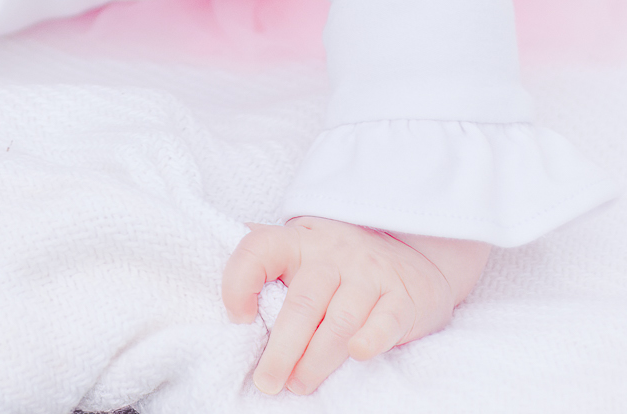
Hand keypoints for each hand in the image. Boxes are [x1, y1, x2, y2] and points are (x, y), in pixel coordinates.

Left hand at [221, 218, 489, 394]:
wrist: (413, 255)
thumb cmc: (338, 262)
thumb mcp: (299, 249)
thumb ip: (262, 261)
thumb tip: (213, 281)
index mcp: (298, 242)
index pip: (260, 248)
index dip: (241, 280)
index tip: (238, 318)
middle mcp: (333, 254)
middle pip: (302, 302)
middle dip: (282, 348)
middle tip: (267, 382)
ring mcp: (370, 273)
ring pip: (340, 319)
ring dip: (317, 358)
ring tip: (299, 384)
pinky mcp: (403, 297)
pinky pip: (386, 319)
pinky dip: (371, 338)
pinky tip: (357, 354)